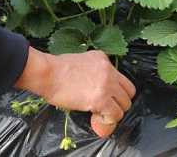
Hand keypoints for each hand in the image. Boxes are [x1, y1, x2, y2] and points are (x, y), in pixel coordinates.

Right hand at [14, 47, 135, 133]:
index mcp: (102, 59)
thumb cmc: (56, 69)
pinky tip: (95, 116)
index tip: (104, 95)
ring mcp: (107, 85)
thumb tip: (95, 84)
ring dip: (113, 111)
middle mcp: (109, 70)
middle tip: (105, 106)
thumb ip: (93, 68)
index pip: (120, 77)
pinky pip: (115, 115)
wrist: (47, 74)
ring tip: (98, 112)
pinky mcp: (101, 99)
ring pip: (125, 105)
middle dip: (118, 101)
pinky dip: (107, 119)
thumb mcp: (80, 60)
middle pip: (129, 91)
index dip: (114, 89)